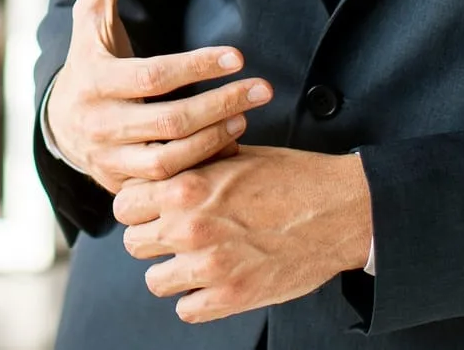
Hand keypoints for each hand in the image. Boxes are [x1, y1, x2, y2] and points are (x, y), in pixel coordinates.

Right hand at [44, 0, 273, 193]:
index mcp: (94, 78)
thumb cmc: (91, 59)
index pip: (152, 76)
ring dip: (215, 140)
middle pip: (167, 121)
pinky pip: (167, 187)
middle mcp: (99, 123)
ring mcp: (110, 160)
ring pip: (170, 160)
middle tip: (263, 88)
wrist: (59, 124)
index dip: (195, 66)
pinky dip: (201, 170)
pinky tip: (232, 148)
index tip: (238, 54)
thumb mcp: (92, 15)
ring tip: (248, 117)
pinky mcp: (124, 187)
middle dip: (220, 104)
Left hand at [115, 146, 371, 323]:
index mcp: (186, 186)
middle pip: (134, 244)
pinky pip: (187, 310)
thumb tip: (159, 163)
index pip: (124, 204)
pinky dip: (197, 299)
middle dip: (153, 239)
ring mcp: (210, 265)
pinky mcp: (232, 296)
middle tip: (177, 236)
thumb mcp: (234, 153)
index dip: (138, 207)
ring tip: (196, 260)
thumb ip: (191, 162)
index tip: (154, 209)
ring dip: (173, 272)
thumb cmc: (290, 177)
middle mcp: (190, 226)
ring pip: (156, 281)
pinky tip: (215, 281)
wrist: (339, 209)